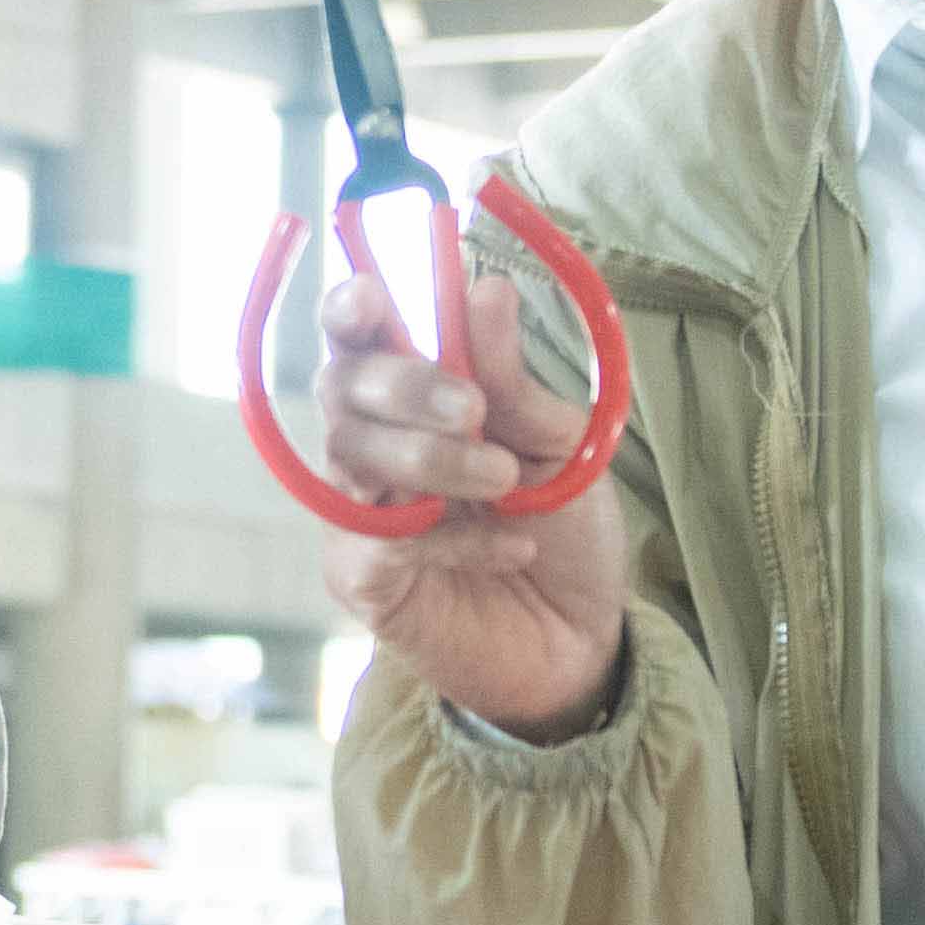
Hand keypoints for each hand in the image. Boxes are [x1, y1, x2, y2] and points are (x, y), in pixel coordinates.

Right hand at [304, 244, 630, 744]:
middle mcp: (373, 446)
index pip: (357, 338)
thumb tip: (486, 287)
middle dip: (400, 386)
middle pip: (338, 388)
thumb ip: (512, 378)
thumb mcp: (558, 443)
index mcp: (415, 396)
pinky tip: (512, 548)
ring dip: (429, 459)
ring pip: (348, 457)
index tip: (372, 297)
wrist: (585, 637)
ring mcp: (360, 513)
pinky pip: (375, 538)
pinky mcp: (362, 578)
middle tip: (472, 410)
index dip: (349, 310)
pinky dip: (449, 537)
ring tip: (505, 480)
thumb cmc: (565, 529)